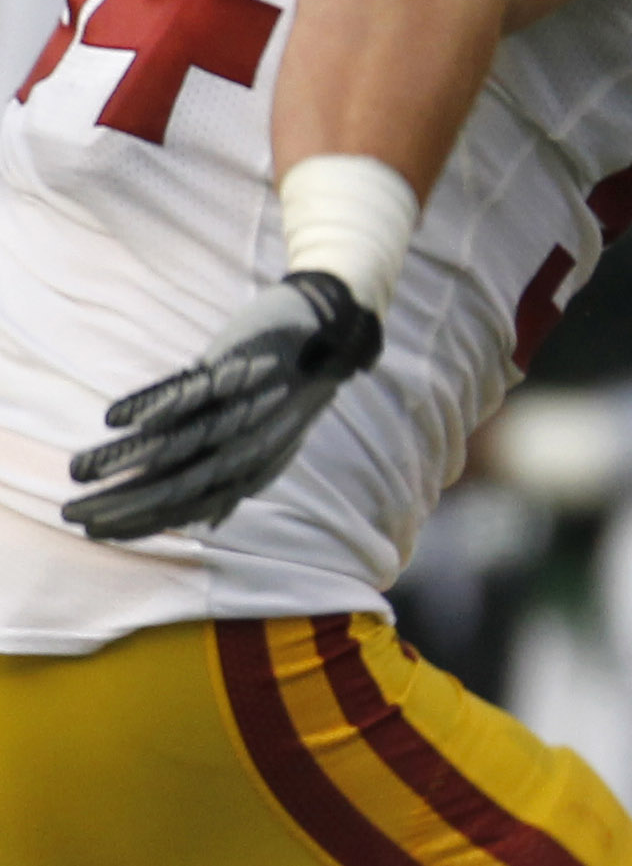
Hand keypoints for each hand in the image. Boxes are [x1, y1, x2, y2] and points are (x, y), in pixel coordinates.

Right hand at [64, 271, 383, 542]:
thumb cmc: (289, 393)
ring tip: (79, 471)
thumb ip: (235, 480)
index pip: (186, 507)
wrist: (326, 332)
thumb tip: (206, 521)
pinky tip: (116, 418)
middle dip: (121, 503)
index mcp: (248, 467)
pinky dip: (156, 404)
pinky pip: (195, 391)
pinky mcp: (238, 368)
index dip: (141, 523)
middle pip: (175, 485)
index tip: (94, 534)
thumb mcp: (269, 444)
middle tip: (71, 515)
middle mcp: (244, 447)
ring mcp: (241, 409)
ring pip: (176, 444)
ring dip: (123, 459)